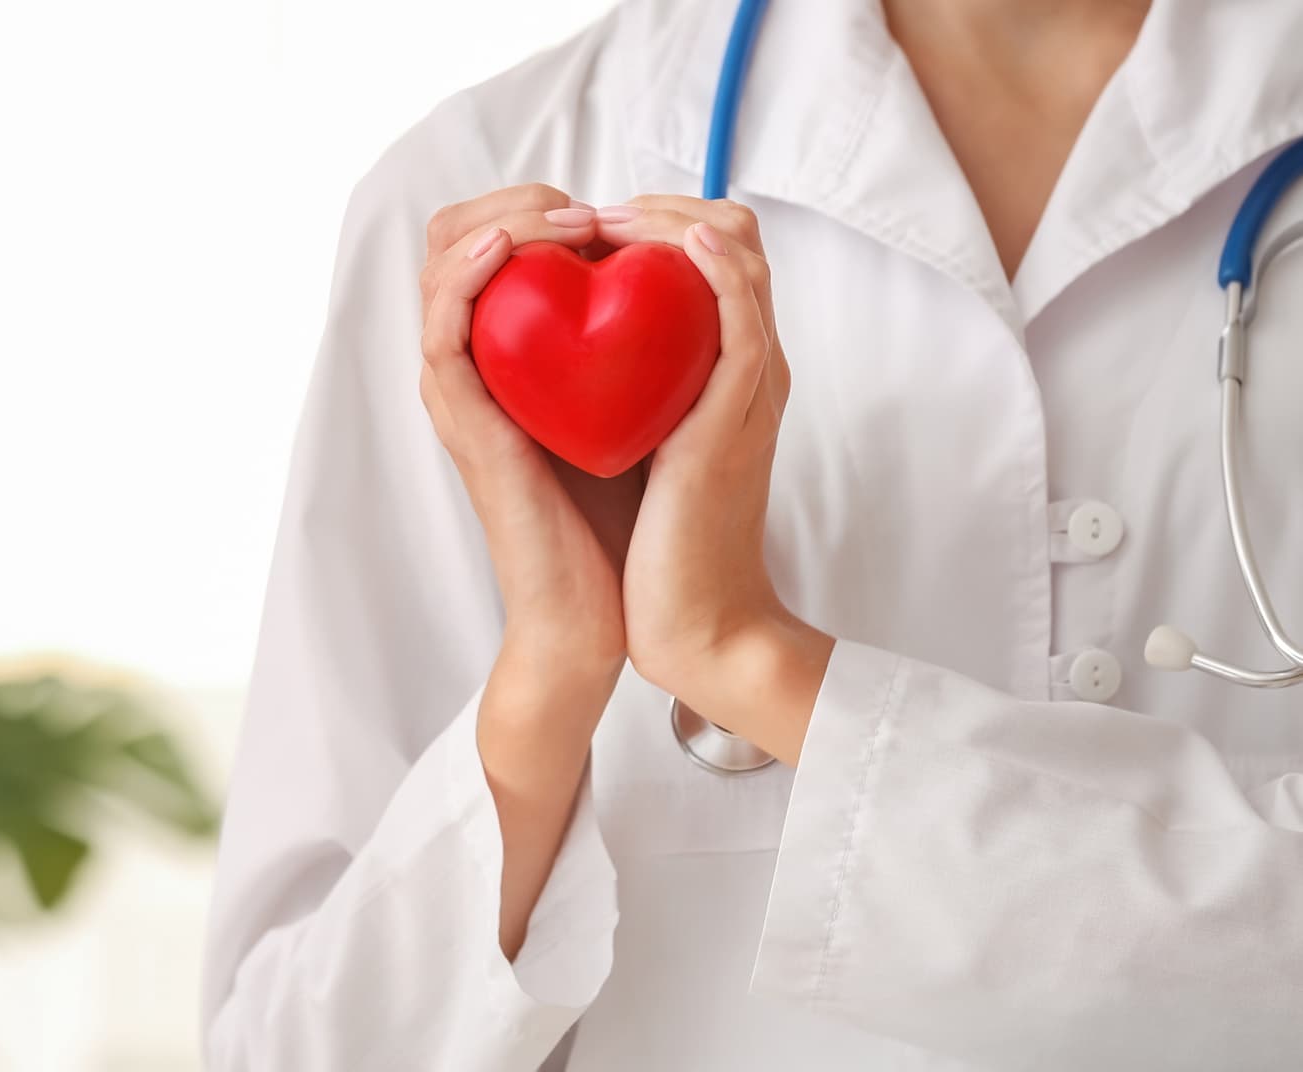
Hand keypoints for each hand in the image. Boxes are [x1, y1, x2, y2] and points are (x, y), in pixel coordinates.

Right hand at [419, 183, 645, 958]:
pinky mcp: (463, 425)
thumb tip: (690, 266)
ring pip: (440, 267)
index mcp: (512, 358)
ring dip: (498, 220)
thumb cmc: (639, 520)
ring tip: (562, 219)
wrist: (620, 613)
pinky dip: (467, 274)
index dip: (543, 205)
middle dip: (516, 198)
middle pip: (455, 238)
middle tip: (583, 210)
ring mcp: (461, 394)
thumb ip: (644, 342)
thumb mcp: (648, 405)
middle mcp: (476, 366)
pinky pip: (442, 329)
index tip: (614, 214)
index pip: (496, 242)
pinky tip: (509, 248)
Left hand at [595, 197, 833, 761]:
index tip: (587, 234)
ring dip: (675, 220)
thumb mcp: (631, 443)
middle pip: (736, 237)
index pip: (715, 253)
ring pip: (742, 260)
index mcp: (726, 371)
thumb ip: (616, 389)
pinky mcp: (737, 420)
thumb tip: (557, 346)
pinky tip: (677, 246)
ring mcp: (752, 390)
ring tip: (613, 221)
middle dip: (661, 207)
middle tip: (593, 219)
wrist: (689, 626)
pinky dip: (715, 272)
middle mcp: (751, 368)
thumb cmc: (651, 548)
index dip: (655, 221)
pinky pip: (742, 323)